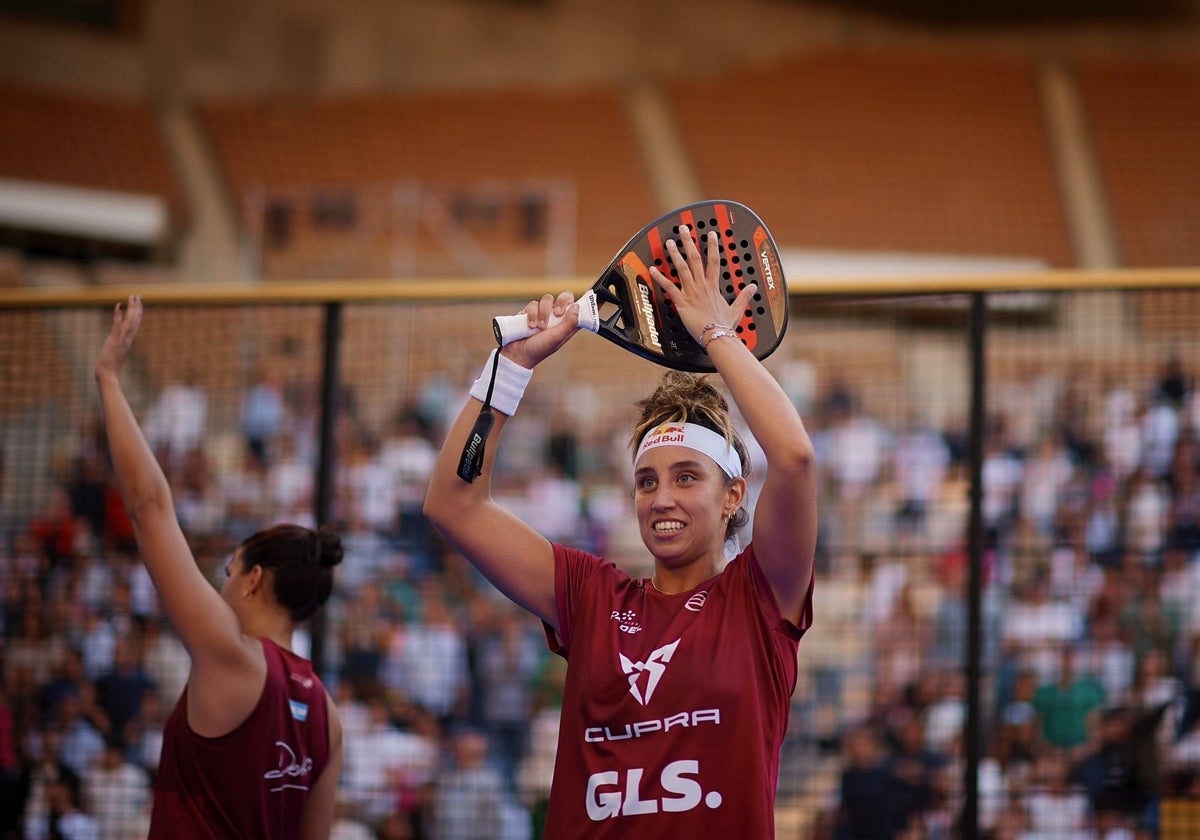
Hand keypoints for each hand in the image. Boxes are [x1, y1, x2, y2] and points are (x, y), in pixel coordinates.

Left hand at [95, 295, 143, 381]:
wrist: (108, 376)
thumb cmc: (109, 370)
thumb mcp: (114, 357)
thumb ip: (116, 350)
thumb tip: (114, 347)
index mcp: (128, 342)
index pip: (135, 325)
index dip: (138, 314)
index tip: (139, 305)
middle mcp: (127, 339)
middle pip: (135, 321)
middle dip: (137, 308)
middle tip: (138, 296)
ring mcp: (122, 340)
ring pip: (130, 321)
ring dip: (132, 308)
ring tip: (133, 297)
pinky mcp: (114, 341)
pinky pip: (117, 326)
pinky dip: (118, 316)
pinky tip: (119, 306)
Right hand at [499, 291, 579, 368]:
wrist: (517, 353)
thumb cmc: (540, 348)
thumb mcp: (557, 337)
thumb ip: (569, 322)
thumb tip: (576, 306)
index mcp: (566, 324)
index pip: (576, 308)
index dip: (577, 304)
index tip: (573, 308)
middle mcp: (556, 317)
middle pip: (564, 297)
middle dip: (561, 302)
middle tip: (557, 313)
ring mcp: (543, 313)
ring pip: (547, 299)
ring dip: (543, 312)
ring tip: (539, 327)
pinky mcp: (530, 312)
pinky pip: (533, 304)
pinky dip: (532, 314)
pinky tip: (530, 326)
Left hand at [649, 226, 756, 344]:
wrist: (716, 336)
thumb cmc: (724, 326)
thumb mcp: (737, 309)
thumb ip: (743, 296)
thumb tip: (752, 287)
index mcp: (714, 287)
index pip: (714, 261)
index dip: (713, 246)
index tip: (711, 234)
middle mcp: (702, 286)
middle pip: (695, 259)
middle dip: (689, 242)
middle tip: (683, 230)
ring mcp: (691, 292)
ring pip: (682, 268)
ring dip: (675, 254)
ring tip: (669, 242)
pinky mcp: (682, 302)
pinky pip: (669, 287)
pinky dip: (660, 278)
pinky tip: (653, 269)